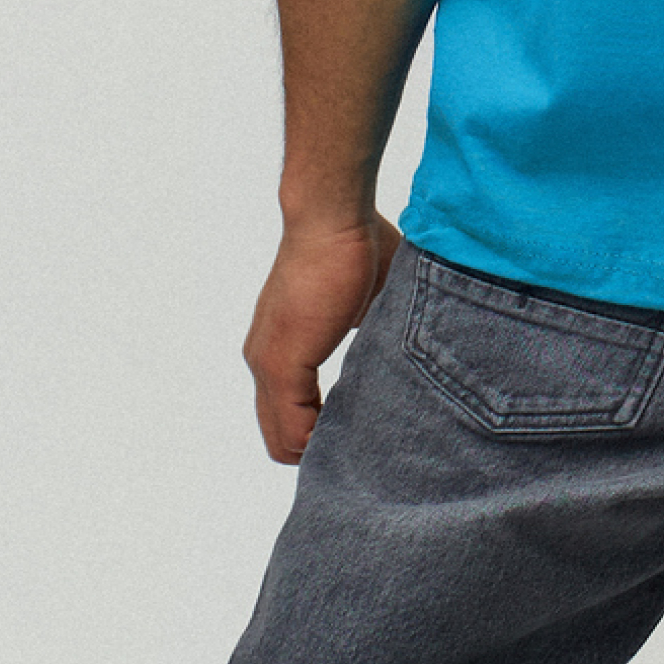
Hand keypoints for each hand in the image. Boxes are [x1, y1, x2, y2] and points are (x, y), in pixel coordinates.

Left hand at [243, 212, 401, 462]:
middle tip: (362, 445)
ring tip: (362, 440)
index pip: (288, 416)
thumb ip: (371, 330)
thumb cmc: (356, 242)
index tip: (359, 429)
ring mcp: (268, 365)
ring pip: (283, 440)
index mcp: (281, 345)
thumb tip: (400, 348)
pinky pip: (294, 430)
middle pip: (280, 438)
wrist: (332, 217)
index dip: (321, 430)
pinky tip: (356, 430)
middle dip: (320, 446)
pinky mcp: (282, 364)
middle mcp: (264, 360)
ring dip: (322, 445)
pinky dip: (321, 439)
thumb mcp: (368, 299)